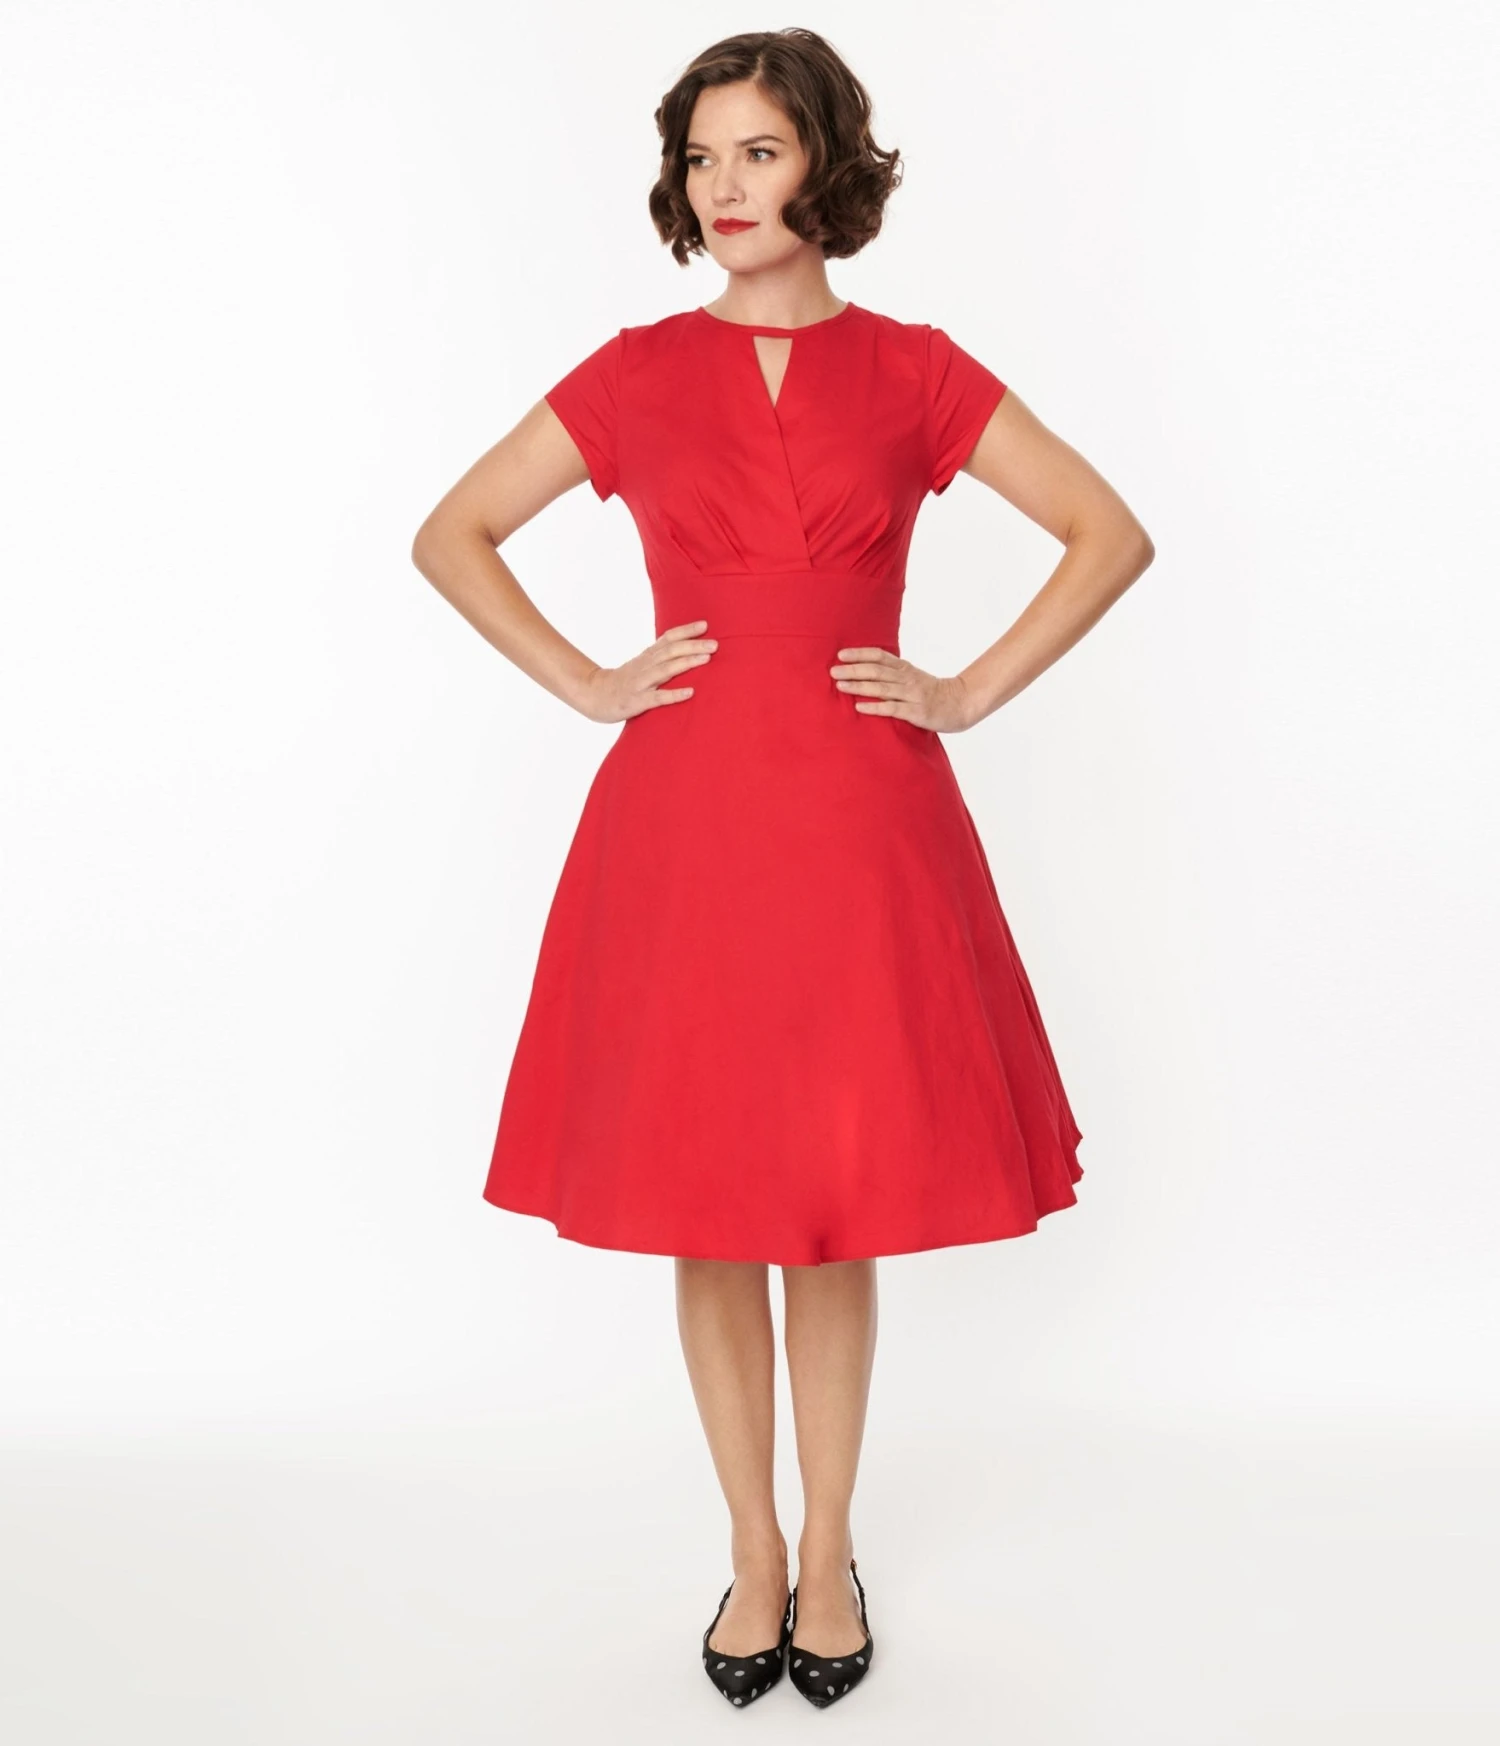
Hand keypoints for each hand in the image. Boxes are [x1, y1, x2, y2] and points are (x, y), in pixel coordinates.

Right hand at [571, 620, 716, 722]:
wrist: (594, 695)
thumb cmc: (625, 681)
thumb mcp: (642, 664)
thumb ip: (661, 656)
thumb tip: (686, 647)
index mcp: (648, 656)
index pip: (668, 638)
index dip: (686, 630)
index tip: (705, 625)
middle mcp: (645, 666)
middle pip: (670, 651)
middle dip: (693, 645)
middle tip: (715, 643)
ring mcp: (640, 683)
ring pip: (665, 670)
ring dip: (686, 663)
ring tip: (706, 659)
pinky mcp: (637, 701)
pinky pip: (657, 698)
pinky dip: (674, 695)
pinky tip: (690, 692)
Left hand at [829, 647, 977, 732]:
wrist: (961, 704)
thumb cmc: (932, 692)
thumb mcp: (913, 677)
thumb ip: (893, 674)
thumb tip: (865, 671)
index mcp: (905, 668)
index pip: (879, 656)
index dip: (860, 654)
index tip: (841, 655)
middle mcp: (907, 679)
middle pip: (876, 670)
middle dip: (853, 670)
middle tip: (833, 671)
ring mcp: (911, 695)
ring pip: (881, 688)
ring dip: (859, 686)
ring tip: (841, 686)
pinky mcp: (915, 712)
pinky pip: (892, 708)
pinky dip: (874, 707)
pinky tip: (859, 707)